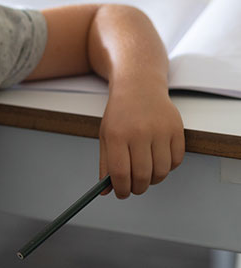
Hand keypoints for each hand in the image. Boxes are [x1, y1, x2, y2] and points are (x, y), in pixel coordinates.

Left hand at [98, 83, 184, 198]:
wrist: (139, 87)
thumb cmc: (120, 114)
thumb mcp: (105, 135)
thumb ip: (105, 164)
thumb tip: (105, 191)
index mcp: (117, 135)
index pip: (120, 173)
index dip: (121, 189)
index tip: (121, 194)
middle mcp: (139, 133)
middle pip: (143, 176)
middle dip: (138, 188)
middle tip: (134, 188)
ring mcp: (160, 131)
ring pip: (162, 172)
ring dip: (154, 179)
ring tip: (146, 172)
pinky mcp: (177, 130)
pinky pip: (176, 161)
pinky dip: (168, 167)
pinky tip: (158, 159)